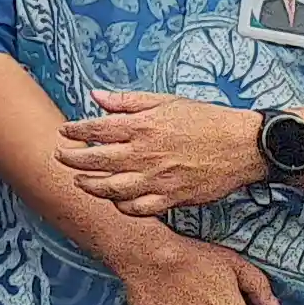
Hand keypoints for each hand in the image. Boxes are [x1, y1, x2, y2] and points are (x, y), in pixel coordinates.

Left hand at [63, 91, 269, 216]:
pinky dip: (122, 207)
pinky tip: (114, 201)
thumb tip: (97, 96)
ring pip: (111, 189)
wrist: (243, 145)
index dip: (74, 132)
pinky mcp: (172, 197)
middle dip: (72, 160)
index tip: (64, 132)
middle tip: (60, 157)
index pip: (95, 130)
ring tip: (79, 181)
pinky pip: (139, 208)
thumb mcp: (166, 101)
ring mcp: (157, 179)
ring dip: (90, 186)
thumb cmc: (206, 120)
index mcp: (142, 127)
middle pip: (95, 161)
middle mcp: (144, 154)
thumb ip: (128, 101)